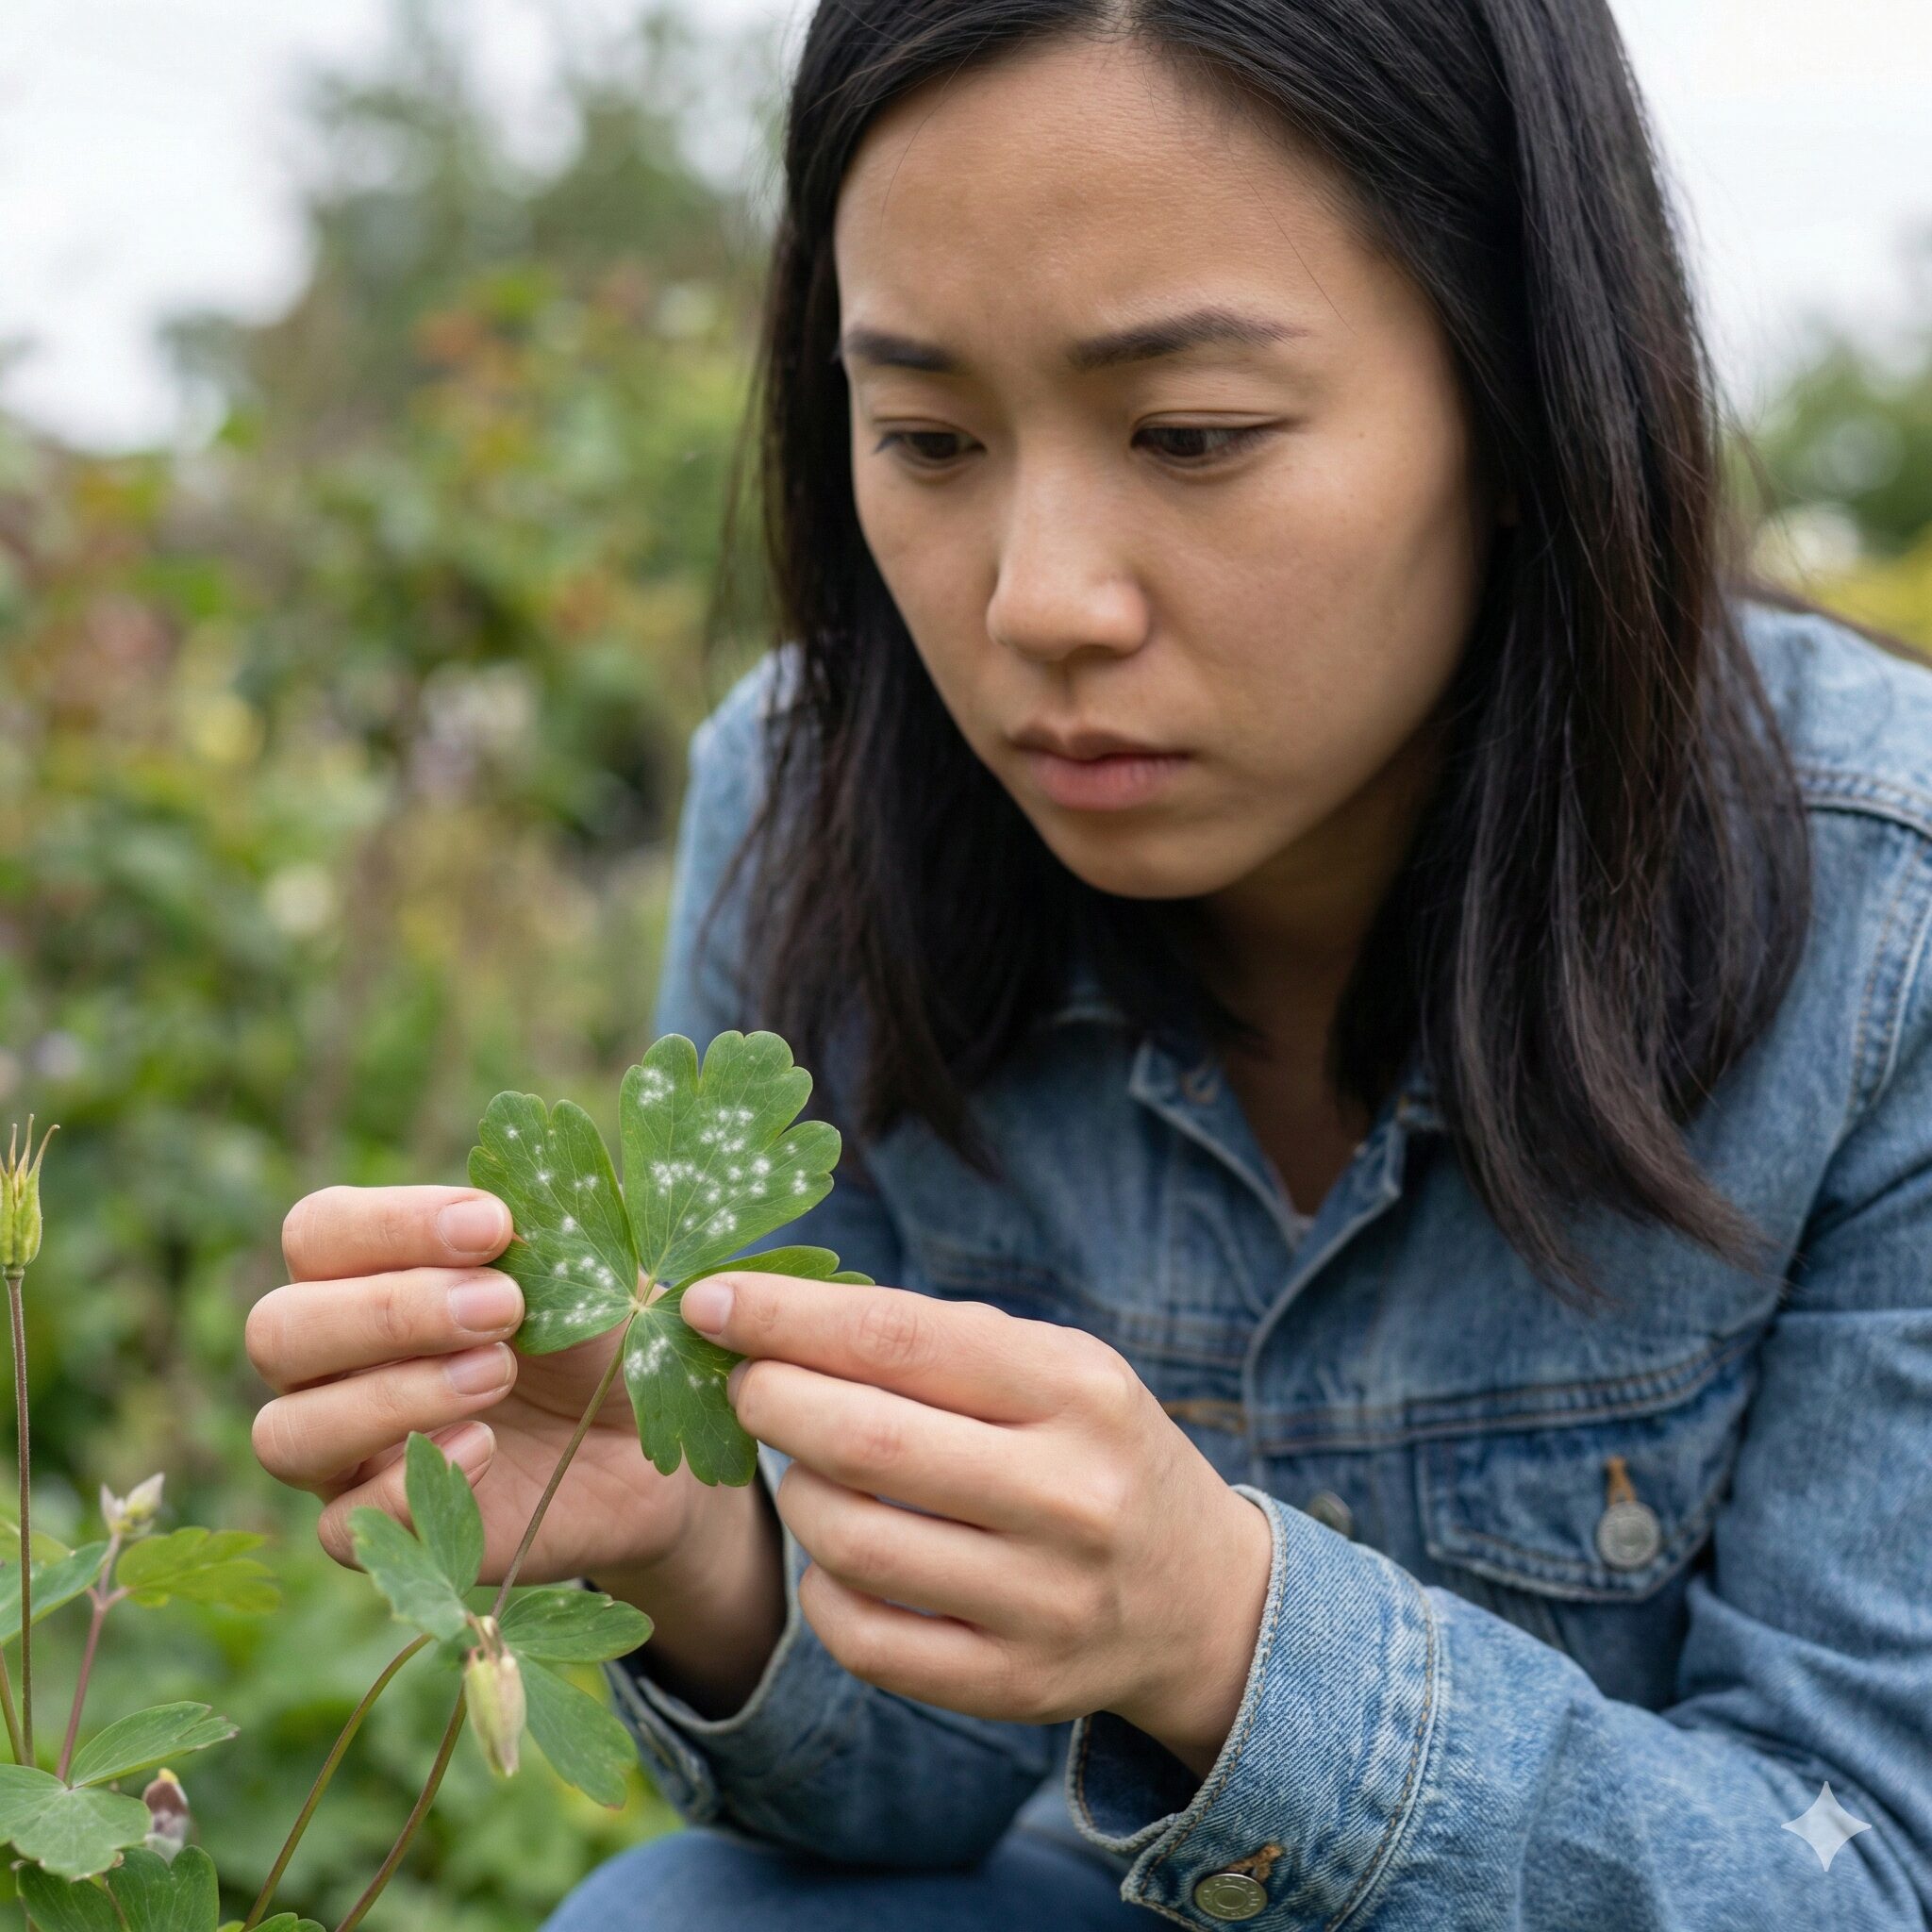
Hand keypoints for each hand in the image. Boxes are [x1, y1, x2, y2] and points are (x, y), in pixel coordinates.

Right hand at [250, 1184, 730, 1585]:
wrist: (643, 1431)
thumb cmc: (594, 1326)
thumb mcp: (578, 1266)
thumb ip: (531, 1231)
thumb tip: (499, 1217)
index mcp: (361, 1274)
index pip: (318, 1232)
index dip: (392, 1224)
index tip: (492, 1226)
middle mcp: (330, 1365)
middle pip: (277, 1330)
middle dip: (390, 1312)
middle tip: (504, 1305)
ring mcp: (344, 1455)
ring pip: (286, 1433)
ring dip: (393, 1397)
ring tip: (499, 1372)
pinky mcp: (383, 1534)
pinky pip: (340, 1527)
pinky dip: (406, 1487)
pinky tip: (487, 1446)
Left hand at [679, 1269, 1274, 1778]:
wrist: (1200, 1596)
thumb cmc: (1091, 1447)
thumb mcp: (1052, 1364)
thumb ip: (931, 1338)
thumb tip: (771, 1314)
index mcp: (1077, 1388)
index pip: (898, 1337)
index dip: (785, 1316)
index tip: (709, 1301)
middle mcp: (1069, 1495)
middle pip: (863, 1441)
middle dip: (770, 1400)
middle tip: (744, 1386)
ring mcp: (1044, 1601)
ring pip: (849, 1542)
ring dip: (795, 1492)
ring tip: (806, 1465)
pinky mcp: (1011, 1685)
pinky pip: (862, 1638)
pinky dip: (820, 1585)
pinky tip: (836, 1552)